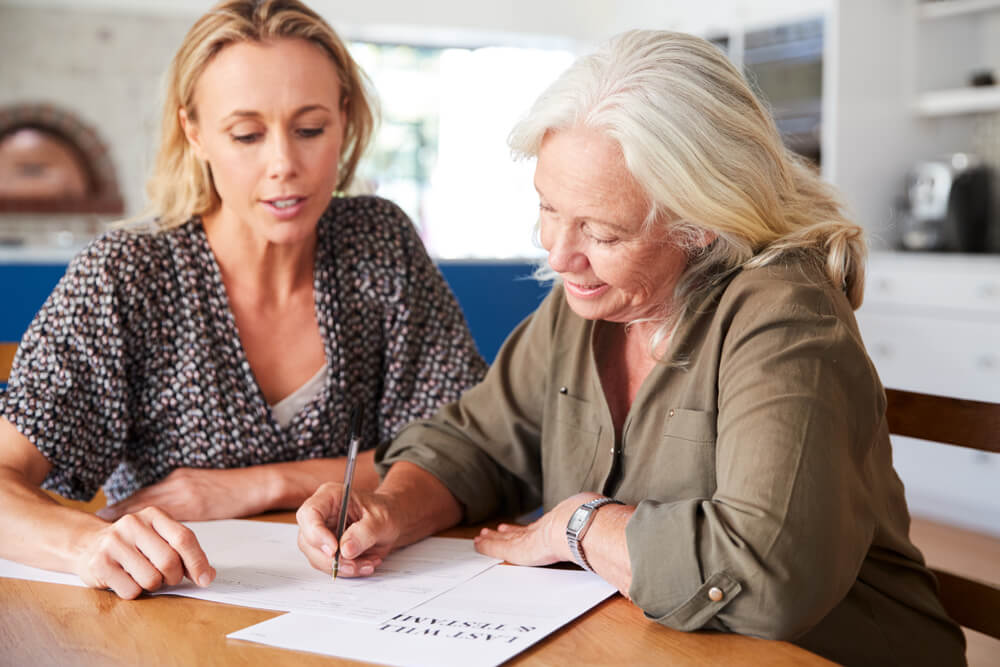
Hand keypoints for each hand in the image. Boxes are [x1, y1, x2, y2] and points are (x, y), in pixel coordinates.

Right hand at [75, 506, 214, 598]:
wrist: (88, 544)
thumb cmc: (132, 545)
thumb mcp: (159, 538)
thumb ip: (184, 552)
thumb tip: (207, 576)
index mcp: (153, 515)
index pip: (183, 538)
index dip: (197, 562)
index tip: (204, 579)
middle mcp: (133, 524)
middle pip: (169, 561)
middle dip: (173, 577)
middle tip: (167, 578)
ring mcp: (113, 543)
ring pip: (151, 579)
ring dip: (153, 585)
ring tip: (142, 575)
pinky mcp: (99, 563)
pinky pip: (131, 590)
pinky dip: (134, 591)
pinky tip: (125, 579)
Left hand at [97, 468, 262, 521]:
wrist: (258, 484)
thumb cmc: (233, 489)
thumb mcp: (203, 489)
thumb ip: (184, 497)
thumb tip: (165, 518)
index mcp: (178, 479)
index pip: (147, 494)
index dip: (126, 505)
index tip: (106, 515)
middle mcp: (178, 483)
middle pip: (142, 499)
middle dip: (121, 512)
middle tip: (99, 523)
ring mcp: (187, 492)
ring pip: (151, 507)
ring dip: (132, 520)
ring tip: (111, 532)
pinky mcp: (197, 504)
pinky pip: (169, 519)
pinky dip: (154, 529)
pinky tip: (142, 539)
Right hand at [296, 482, 399, 576]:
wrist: (392, 521)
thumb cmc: (385, 512)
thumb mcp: (381, 519)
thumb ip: (365, 532)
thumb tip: (345, 550)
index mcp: (330, 496)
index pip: (309, 513)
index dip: (316, 533)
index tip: (334, 549)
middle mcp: (321, 515)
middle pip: (307, 540)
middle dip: (330, 559)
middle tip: (354, 564)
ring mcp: (320, 533)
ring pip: (317, 558)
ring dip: (342, 567)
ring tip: (367, 563)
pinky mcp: (326, 550)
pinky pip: (328, 566)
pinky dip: (347, 570)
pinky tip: (365, 563)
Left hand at [473, 492, 600, 565]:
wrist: (585, 525)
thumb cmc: (593, 523)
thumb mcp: (597, 522)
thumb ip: (604, 528)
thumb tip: (626, 531)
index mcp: (559, 526)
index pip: (540, 529)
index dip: (529, 528)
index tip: (518, 525)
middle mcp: (544, 530)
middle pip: (522, 532)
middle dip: (508, 531)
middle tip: (494, 529)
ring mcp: (532, 538)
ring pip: (508, 539)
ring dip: (494, 538)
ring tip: (482, 535)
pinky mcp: (522, 549)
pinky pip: (500, 547)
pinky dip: (489, 546)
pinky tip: (478, 544)